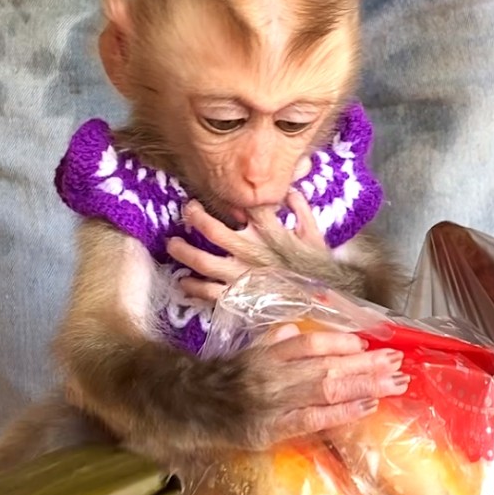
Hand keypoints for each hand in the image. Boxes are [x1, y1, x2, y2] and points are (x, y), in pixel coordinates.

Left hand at [167, 191, 327, 300]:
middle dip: (195, 216)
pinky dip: (192, 286)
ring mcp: (241, 275)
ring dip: (183, 251)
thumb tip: (290, 188)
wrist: (321, 306)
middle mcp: (251, 251)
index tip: (220, 187)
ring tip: (172, 244)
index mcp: (270, 232)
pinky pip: (208, 291)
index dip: (228, 195)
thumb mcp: (314, 236)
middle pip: (213, 229)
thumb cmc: (317, 269)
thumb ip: (302, 209)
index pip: (245, 205)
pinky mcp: (237, 296)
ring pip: (202, 260)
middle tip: (188, 210)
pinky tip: (184, 281)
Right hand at [233, 324, 407, 448]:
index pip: (308, 343)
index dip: (340, 343)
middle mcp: (271, 374)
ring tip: (395, 382)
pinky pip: (312, 419)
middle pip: (325, 366)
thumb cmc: (226, 379)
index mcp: (267, 353)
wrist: (189, 408)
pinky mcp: (270, 430)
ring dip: (364, 385)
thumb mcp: (248, 352)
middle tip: (398, 362)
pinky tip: (368, 405)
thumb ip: (274, 340)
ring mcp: (272, 403)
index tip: (368, 344)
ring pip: (325, 390)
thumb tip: (296, 329)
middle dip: (366, 365)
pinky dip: (342, 412)